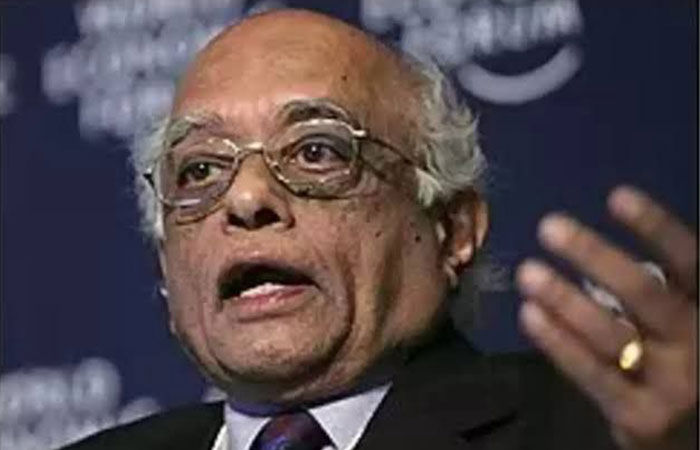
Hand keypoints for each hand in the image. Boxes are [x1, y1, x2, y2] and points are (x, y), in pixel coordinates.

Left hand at [516, 186, 696, 448]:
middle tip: (548, 226)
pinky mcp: (640, 417)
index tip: (616, 196)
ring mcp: (671, 384)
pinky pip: (592, 375)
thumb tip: (590, 238)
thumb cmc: (678, 358)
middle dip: (595, 256)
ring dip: (565, 299)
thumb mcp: (681, 318)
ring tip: (527, 271)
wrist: (693, 435)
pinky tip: (529, 314)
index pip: (688, 260)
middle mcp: (695, 342)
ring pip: (612, 335)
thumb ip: (656, 283)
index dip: (656, 228)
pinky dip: (559, 343)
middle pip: (645, 294)